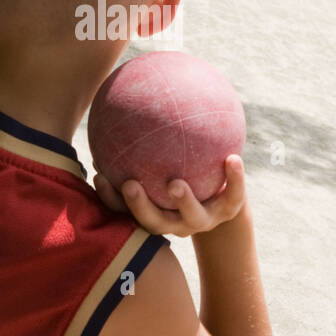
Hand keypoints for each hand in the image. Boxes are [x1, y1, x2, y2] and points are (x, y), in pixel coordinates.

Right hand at [93, 155, 246, 237]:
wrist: (224, 201)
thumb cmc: (185, 173)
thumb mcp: (164, 162)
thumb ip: (143, 146)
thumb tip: (114, 112)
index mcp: (156, 213)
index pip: (126, 211)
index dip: (111, 199)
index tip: (100, 177)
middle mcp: (177, 223)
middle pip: (154, 222)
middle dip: (140, 206)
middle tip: (130, 185)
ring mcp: (204, 219)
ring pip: (192, 217)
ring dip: (183, 201)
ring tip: (175, 183)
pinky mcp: (230, 211)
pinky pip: (234, 195)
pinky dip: (235, 179)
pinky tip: (233, 158)